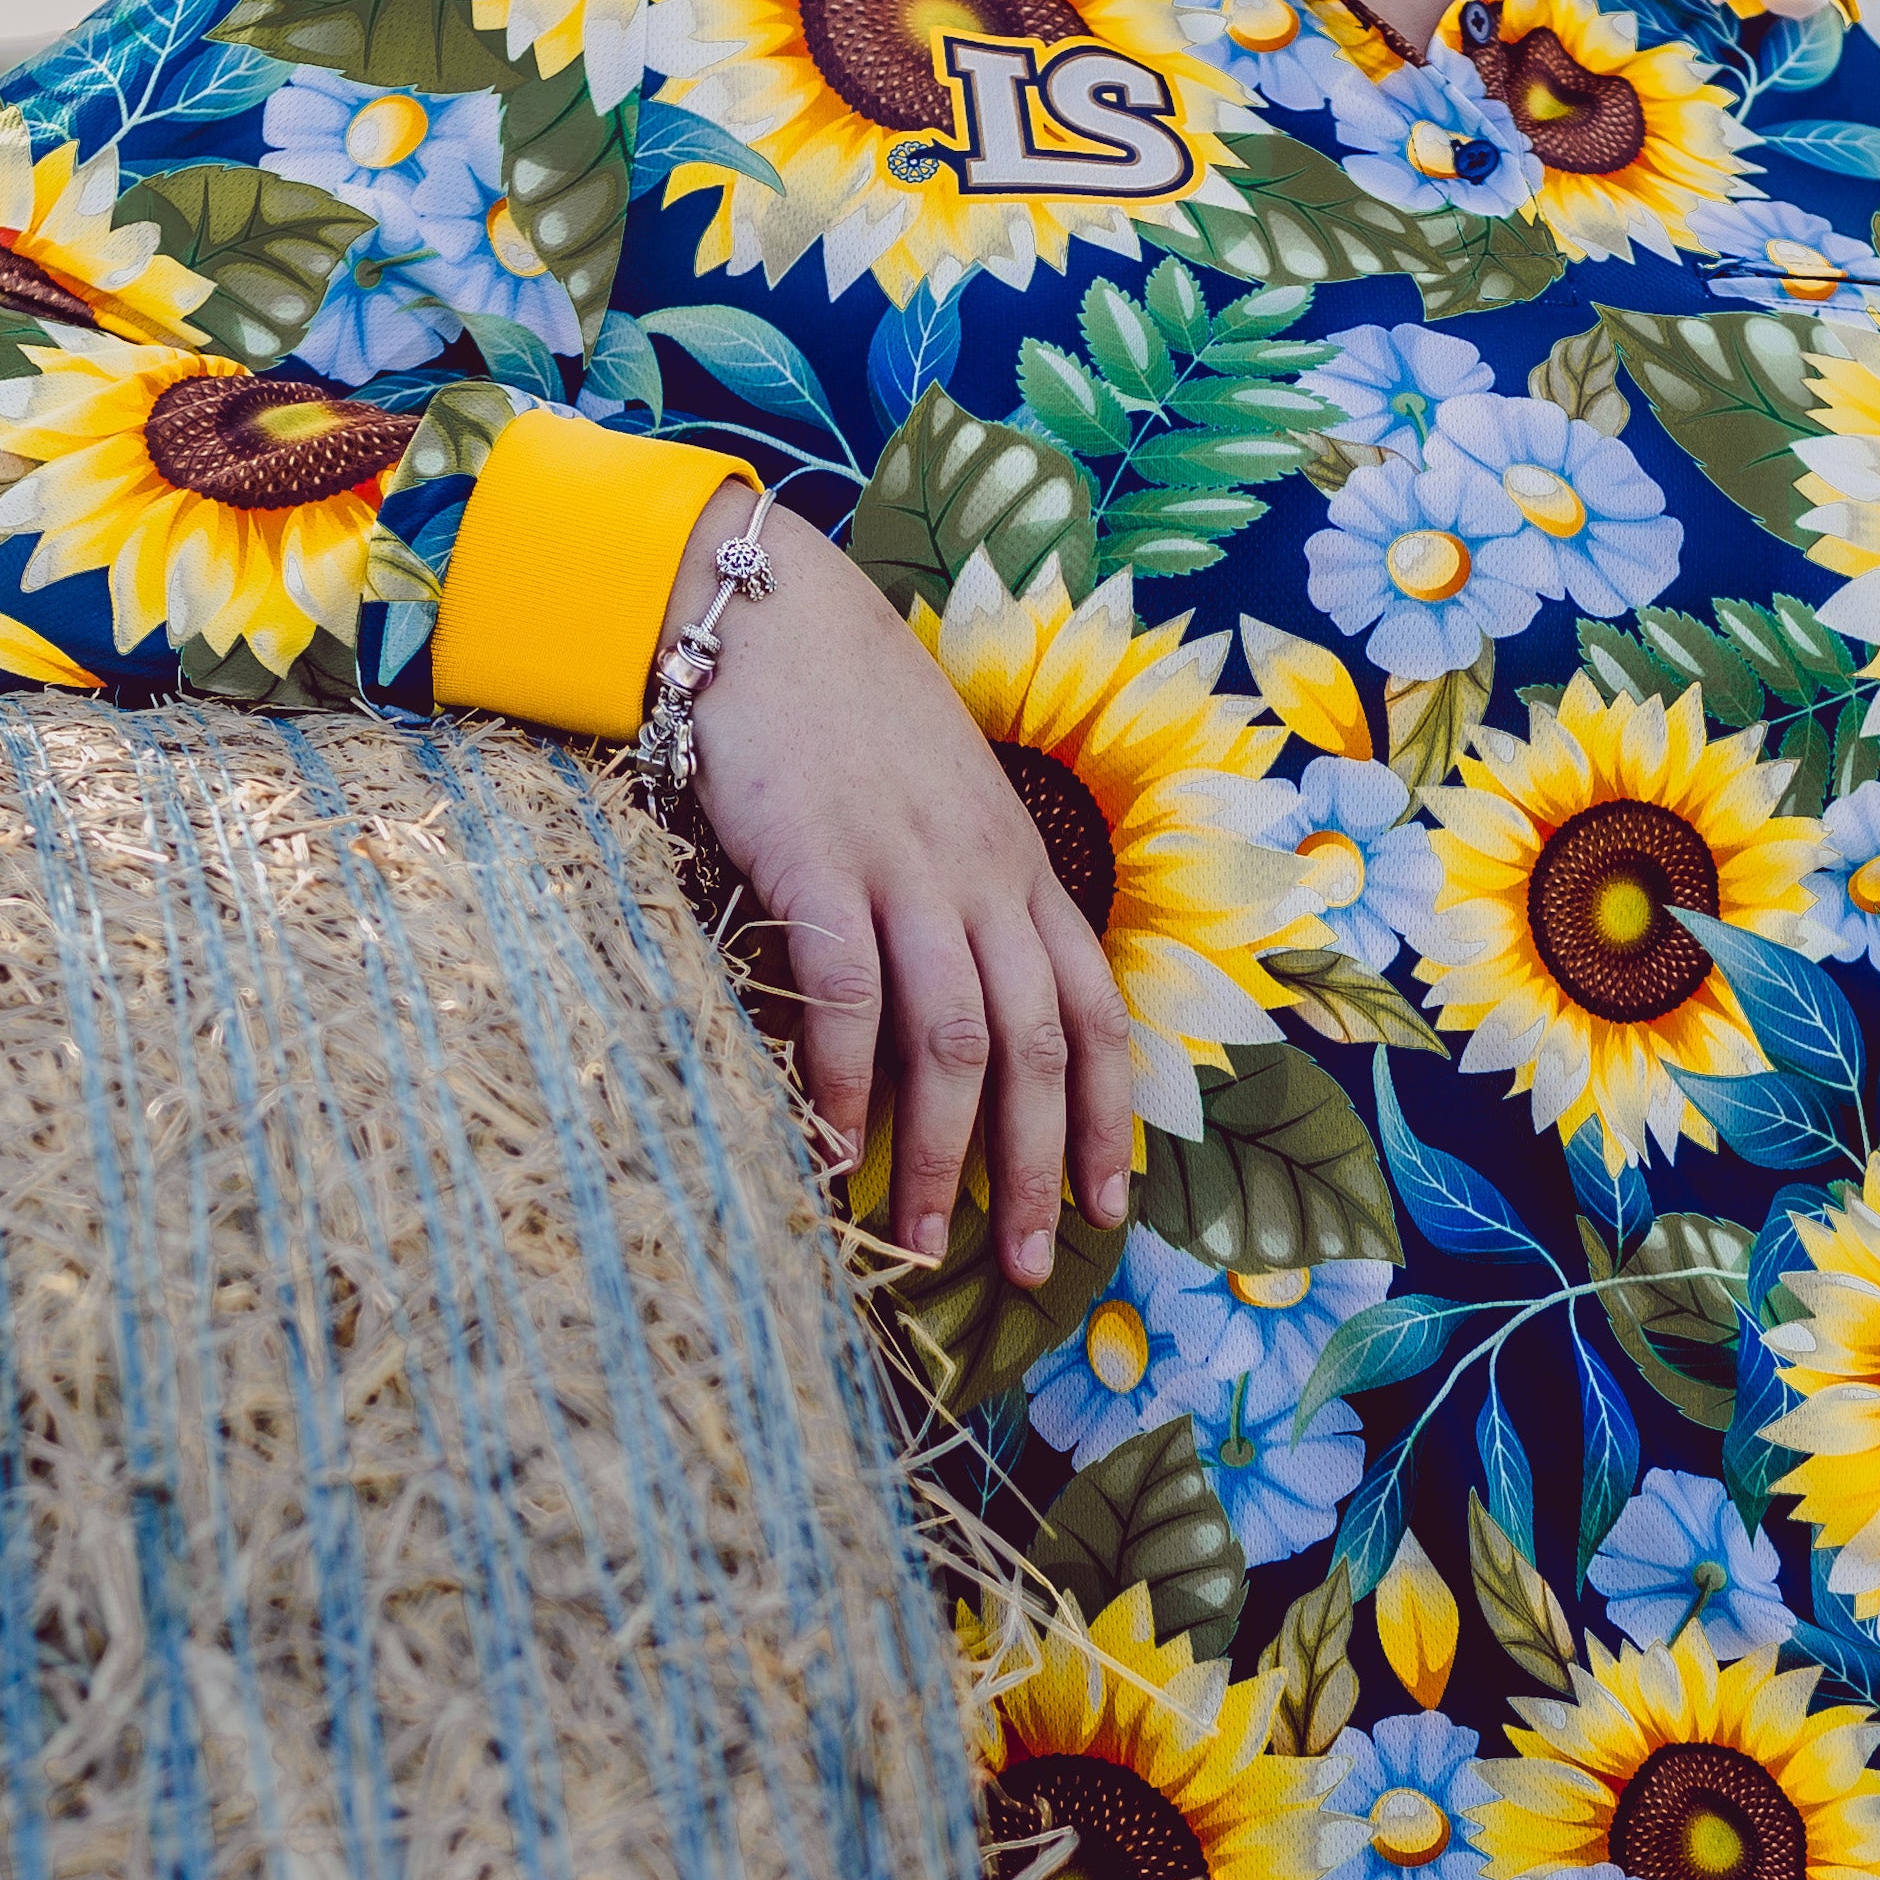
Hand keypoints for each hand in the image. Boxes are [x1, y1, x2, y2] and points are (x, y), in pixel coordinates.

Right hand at [677, 490, 1135, 1284]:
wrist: (771, 611)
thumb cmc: (849, 715)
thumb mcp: (941, 804)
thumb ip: (964, 894)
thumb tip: (963, 1009)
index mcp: (1022, 867)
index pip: (1093, 1011)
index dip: (1108, 1117)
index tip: (1108, 1208)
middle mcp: (985, 875)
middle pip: (1037, 1047)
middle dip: (1039, 1169)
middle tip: (1025, 1267)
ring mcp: (908, 869)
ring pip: (956, 1038)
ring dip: (945, 1155)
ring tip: (923, 1244)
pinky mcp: (822, 863)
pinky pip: (849, 996)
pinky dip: (846, 1084)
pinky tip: (834, 1153)